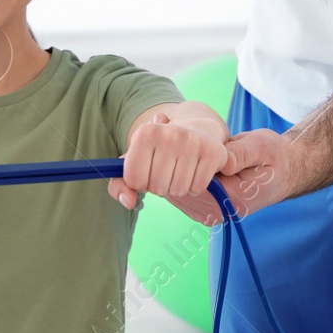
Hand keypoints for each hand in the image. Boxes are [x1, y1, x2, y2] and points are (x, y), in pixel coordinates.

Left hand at [108, 113, 228, 211]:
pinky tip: (195, 170)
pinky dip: (194, 186)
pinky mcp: (212, 152)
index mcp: (144, 133)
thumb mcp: (135, 161)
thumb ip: (120, 184)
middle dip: (160, 186)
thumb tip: (128, 202)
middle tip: (167, 169)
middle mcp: (169, 133)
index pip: (133, 181)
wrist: (197, 130)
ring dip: (178, 187)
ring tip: (181, 169)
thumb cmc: (160, 150)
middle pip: (157, 188)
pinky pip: (197, 188)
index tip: (148, 169)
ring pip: (178, 190)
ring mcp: (193, 141)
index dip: (141, 182)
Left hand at [163, 128, 297, 226]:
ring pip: (176, 194)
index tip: (171, 135)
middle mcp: (221, 212)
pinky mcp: (207, 208)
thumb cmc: (273, 156)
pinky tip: (170, 153)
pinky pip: (181, 193)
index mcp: (235, 200)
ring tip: (164, 138)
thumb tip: (222, 161)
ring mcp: (212, 213)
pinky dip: (173, 173)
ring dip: (167, 169)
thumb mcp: (261, 146)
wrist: (283, 171)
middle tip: (160, 129)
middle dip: (168, 164)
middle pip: (180, 192)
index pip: (195, 185)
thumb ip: (241, 153)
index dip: (179, 162)